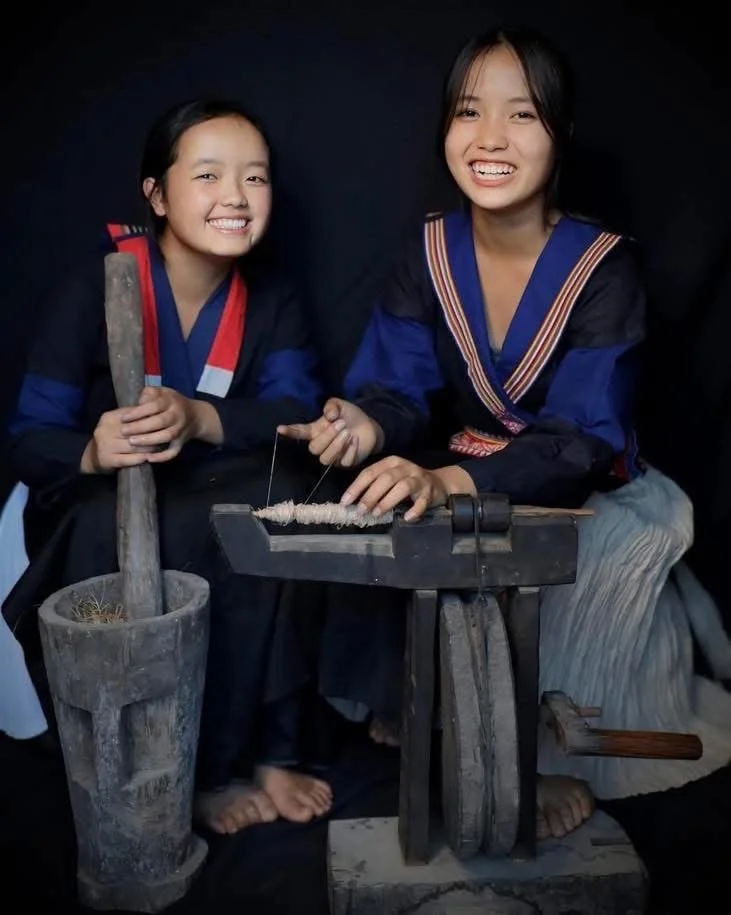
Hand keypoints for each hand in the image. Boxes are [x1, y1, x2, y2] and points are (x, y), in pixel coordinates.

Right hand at [81, 406, 155, 472]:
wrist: (91, 456)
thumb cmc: (111, 436)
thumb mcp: (118, 422)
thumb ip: (132, 415)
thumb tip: (152, 406)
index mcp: (109, 417)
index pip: (132, 416)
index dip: (148, 419)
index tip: (161, 421)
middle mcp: (105, 430)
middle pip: (134, 431)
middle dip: (151, 434)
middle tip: (164, 435)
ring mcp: (105, 445)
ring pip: (133, 446)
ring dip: (148, 447)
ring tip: (159, 447)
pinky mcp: (107, 459)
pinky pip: (128, 459)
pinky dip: (139, 458)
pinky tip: (147, 458)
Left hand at [118, 386, 198, 463]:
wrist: (195, 416)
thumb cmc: (172, 403)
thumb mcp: (162, 392)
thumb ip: (149, 393)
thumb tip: (138, 402)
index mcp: (171, 401)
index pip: (154, 406)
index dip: (138, 412)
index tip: (124, 418)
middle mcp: (178, 415)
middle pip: (160, 421)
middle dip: (140, 427)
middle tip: (123, 431)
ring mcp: (181, 430)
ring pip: (166, 436)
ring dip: (149, 440)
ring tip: (132, 442)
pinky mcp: (181, 443)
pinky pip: (173, 452)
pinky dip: (162, 457)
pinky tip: (148, 458)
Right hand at [277, 397, 382, 467]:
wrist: (369, 426)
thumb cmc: (350, 416)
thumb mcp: (340, 405)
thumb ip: (332, 406)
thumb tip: (329, 415)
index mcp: (316, 431)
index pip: (300, 432)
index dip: (290, 431)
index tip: (280, 428)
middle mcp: (321, 446)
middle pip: (314, 448)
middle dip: (327, 436)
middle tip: (341, 424)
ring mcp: (333, 456)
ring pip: (326, 458)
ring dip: (336, 445)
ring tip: (348, 432)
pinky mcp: (345, 463)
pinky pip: (343, 462)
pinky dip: (350, 450)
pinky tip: (355, 440)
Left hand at [340, 458, 475, 521]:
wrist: (439, 484)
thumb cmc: (407, 483)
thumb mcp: (390, 479)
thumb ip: (375, 487)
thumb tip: (353, 503)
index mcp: (391, 462)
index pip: (370, 472)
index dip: (356, 487)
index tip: (345, 502)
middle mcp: (404, 467)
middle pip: (385, 479)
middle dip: (370, 495)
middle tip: (360, 510)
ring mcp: (418, 478)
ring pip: (402, 487)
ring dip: (387, 501)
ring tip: (377, 514)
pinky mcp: (430, 491)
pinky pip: (422, 501)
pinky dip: (414, 510)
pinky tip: (406, 518)